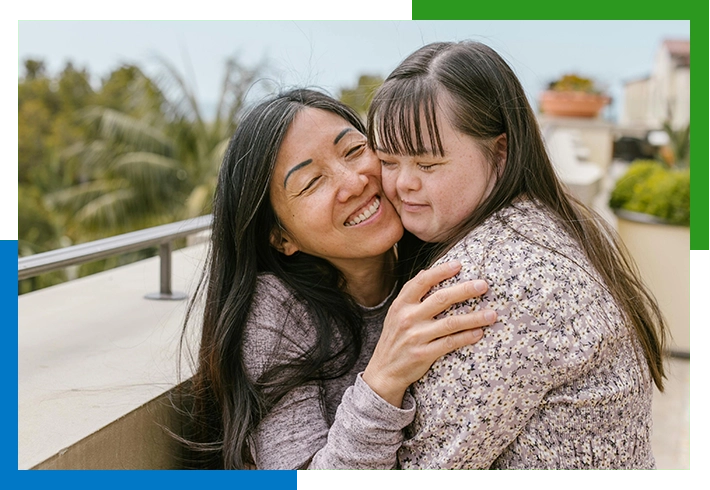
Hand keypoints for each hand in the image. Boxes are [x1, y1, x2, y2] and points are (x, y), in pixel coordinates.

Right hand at [362, 260, 495, 406]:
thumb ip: (410, 294)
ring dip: (474, 318)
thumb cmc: (394, 339)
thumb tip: (426, 271)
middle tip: (483, 285)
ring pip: (451, 323)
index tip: (459, 265)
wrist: (383, 372)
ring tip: (491, 314)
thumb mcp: (395, 313)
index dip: (441, 271)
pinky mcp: (423, 354)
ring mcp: (416, 336)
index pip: (422, 282)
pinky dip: (466, 337)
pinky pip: (450, 343)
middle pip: (441, 299)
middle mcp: (408, 318)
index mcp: (401, 304)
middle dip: (465, 290)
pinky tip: (479, 333)